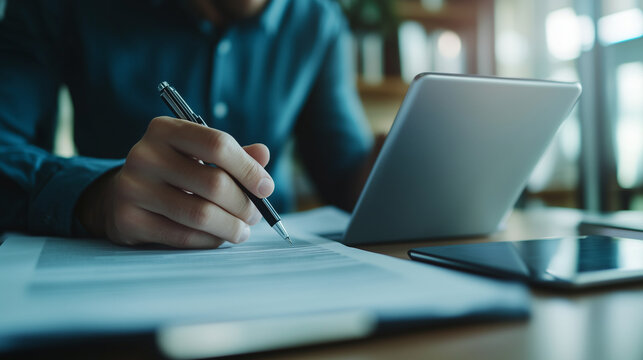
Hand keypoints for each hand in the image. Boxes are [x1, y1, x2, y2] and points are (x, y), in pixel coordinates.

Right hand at [76, 116, 273, 248]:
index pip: (218, 144)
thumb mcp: (198, 155)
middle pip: (214, 183)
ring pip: (201, 214)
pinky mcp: (128, 220)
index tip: (266, 188)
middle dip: (244, 204)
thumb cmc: (173, 172)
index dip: (248, 169)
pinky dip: (209, 240)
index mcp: (165, 129)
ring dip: (231, 227)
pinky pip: (183, 236)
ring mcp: (133, 188)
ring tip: (242, 230)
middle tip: (255, 215)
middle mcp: (145, 154)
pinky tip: (218, 238)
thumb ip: (232, 154)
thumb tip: (263, 154)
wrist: (120, 196)